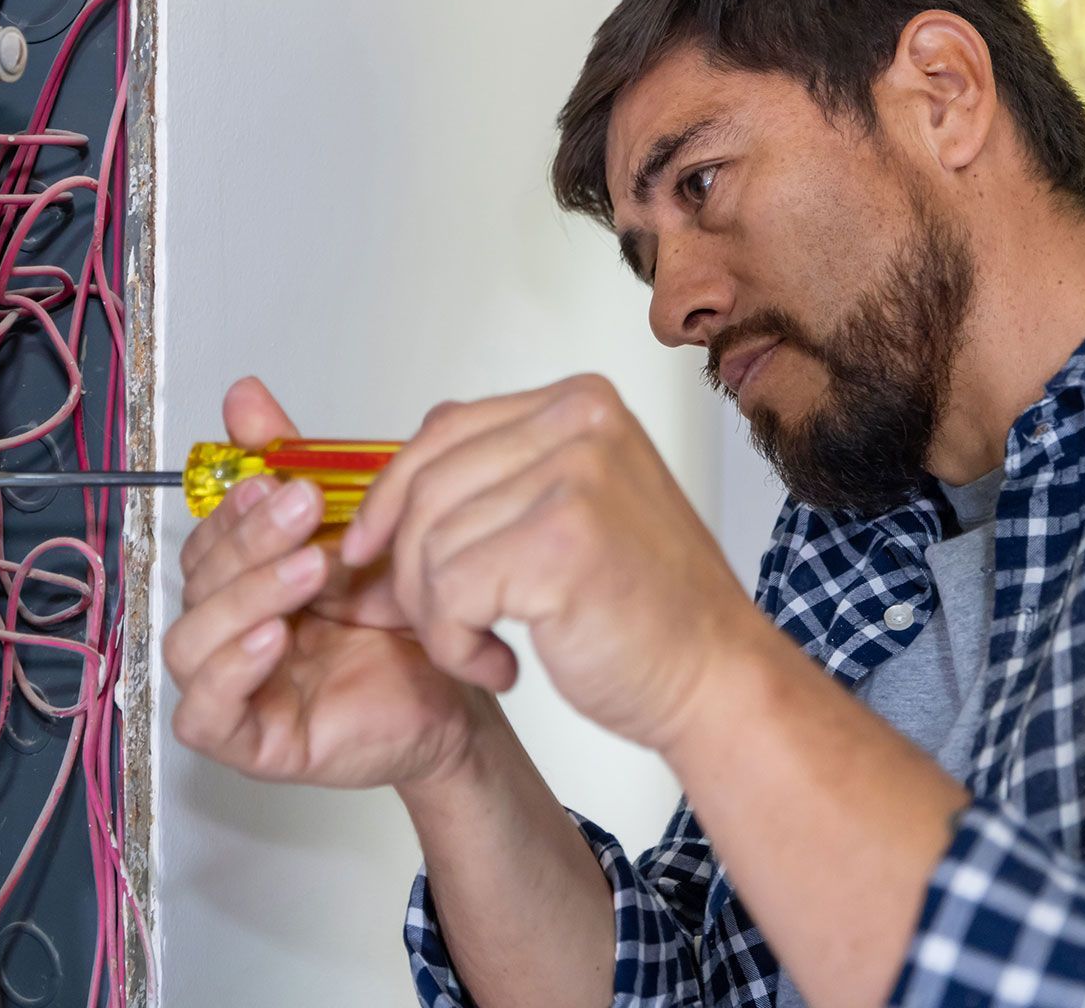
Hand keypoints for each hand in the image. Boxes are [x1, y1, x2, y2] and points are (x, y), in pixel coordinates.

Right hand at [164, 377, 481, 788]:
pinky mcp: (254, 744)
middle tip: (303, 508)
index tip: (274, 476)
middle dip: (246, 540)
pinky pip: (206, 715)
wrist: (469, 686)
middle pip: (195, 581)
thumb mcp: (358, 524)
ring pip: (189, 641)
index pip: (206, 537)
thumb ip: (296, 461)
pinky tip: (275, 637)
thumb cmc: (411, 615)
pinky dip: (231, 671)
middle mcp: (232, 631)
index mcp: (248, 580)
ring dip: (245, 596)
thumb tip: (243, 394)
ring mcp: (237, 688)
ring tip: (310, 570)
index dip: (229, 508)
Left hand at [341, 374, 756, 750]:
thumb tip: (390, 488)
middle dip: (409, 568)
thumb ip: (499, 477)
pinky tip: (499, 665)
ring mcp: (575, 478)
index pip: (444, 429)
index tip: (368, 545)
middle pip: (427, 485)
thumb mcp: (572, 509)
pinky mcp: (560, 544)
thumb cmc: (646, 611)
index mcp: (580, 404)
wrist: (716, 681)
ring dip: (439, 618)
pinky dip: (456, 645)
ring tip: (484, 647)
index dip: (391, 493)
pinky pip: (450, 593)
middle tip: (445, 624)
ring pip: (430, 544)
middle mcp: (580, 424)